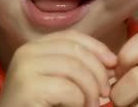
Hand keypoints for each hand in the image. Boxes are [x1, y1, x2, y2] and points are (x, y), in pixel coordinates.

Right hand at [0, 30, 117, 106]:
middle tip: (105, 94)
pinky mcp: (27, 87)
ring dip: (91, 91)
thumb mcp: (61, 82)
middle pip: (76, 50)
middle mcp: (26, 52)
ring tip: (91, 106)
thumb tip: (111, 61)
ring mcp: (24, 67)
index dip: (97, 48)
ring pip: (75, 68)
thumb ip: (79, 68)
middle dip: (98, 72)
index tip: (113, 64)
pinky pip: (68, 89)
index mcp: (34, 48)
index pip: (72, 37)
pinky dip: (79, 102)